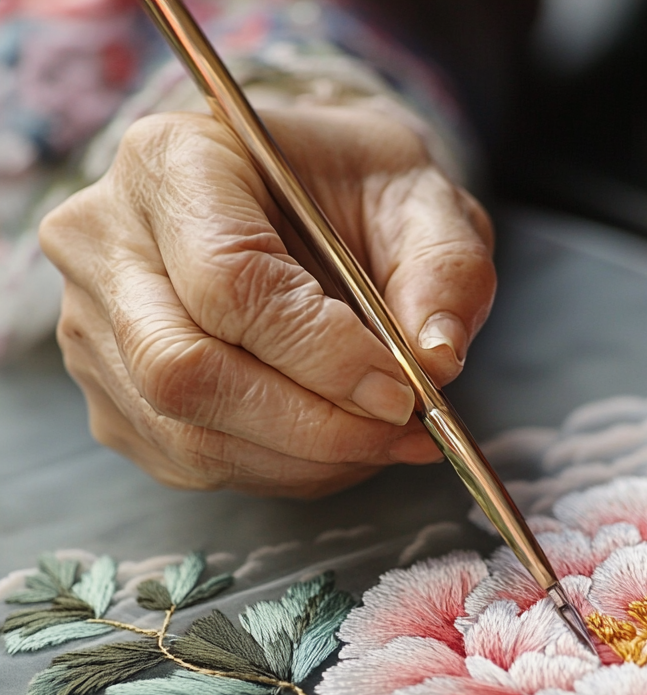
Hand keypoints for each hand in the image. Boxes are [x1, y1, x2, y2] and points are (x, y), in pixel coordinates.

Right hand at [39, 102, 494, 496]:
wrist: (304, 204)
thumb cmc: (355, 192)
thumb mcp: (421, 197)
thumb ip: (443, 270)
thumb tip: (436, 362)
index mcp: (172, 163)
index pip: (229, 282)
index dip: (324, 356)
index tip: (403, 392)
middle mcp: (105, 244)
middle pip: (183, 371)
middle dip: (312, 426)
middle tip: (402, 430)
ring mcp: (93, 327)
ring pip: (188, 434)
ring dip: (307, 460)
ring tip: (386, 440)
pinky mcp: (113, 396)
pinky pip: (194, 463)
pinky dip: (283, 470)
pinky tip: (336, 444)